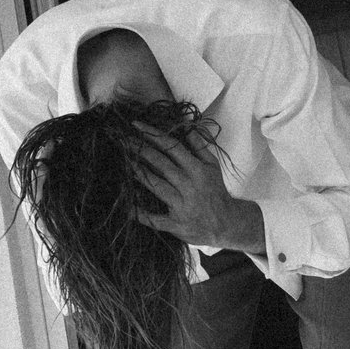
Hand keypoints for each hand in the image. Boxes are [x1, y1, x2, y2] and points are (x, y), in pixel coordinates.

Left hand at [133, 126, 263, 251]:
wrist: (226, 223)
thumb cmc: (216, 191)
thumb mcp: (212, 165)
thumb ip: (199, 145)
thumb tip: (186, 125)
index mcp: (196, 169)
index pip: (172, 147)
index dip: (153, 134)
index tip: (136, 125)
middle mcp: (187, 185)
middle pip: (160, 164)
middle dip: (140, 149)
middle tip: (123, 139)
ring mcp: (180, 205)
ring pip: (156, 186)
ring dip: (139, 173)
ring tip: (125, 162)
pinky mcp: (175, 224)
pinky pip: (155, 219)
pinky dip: (141, 215)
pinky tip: (127, 207)